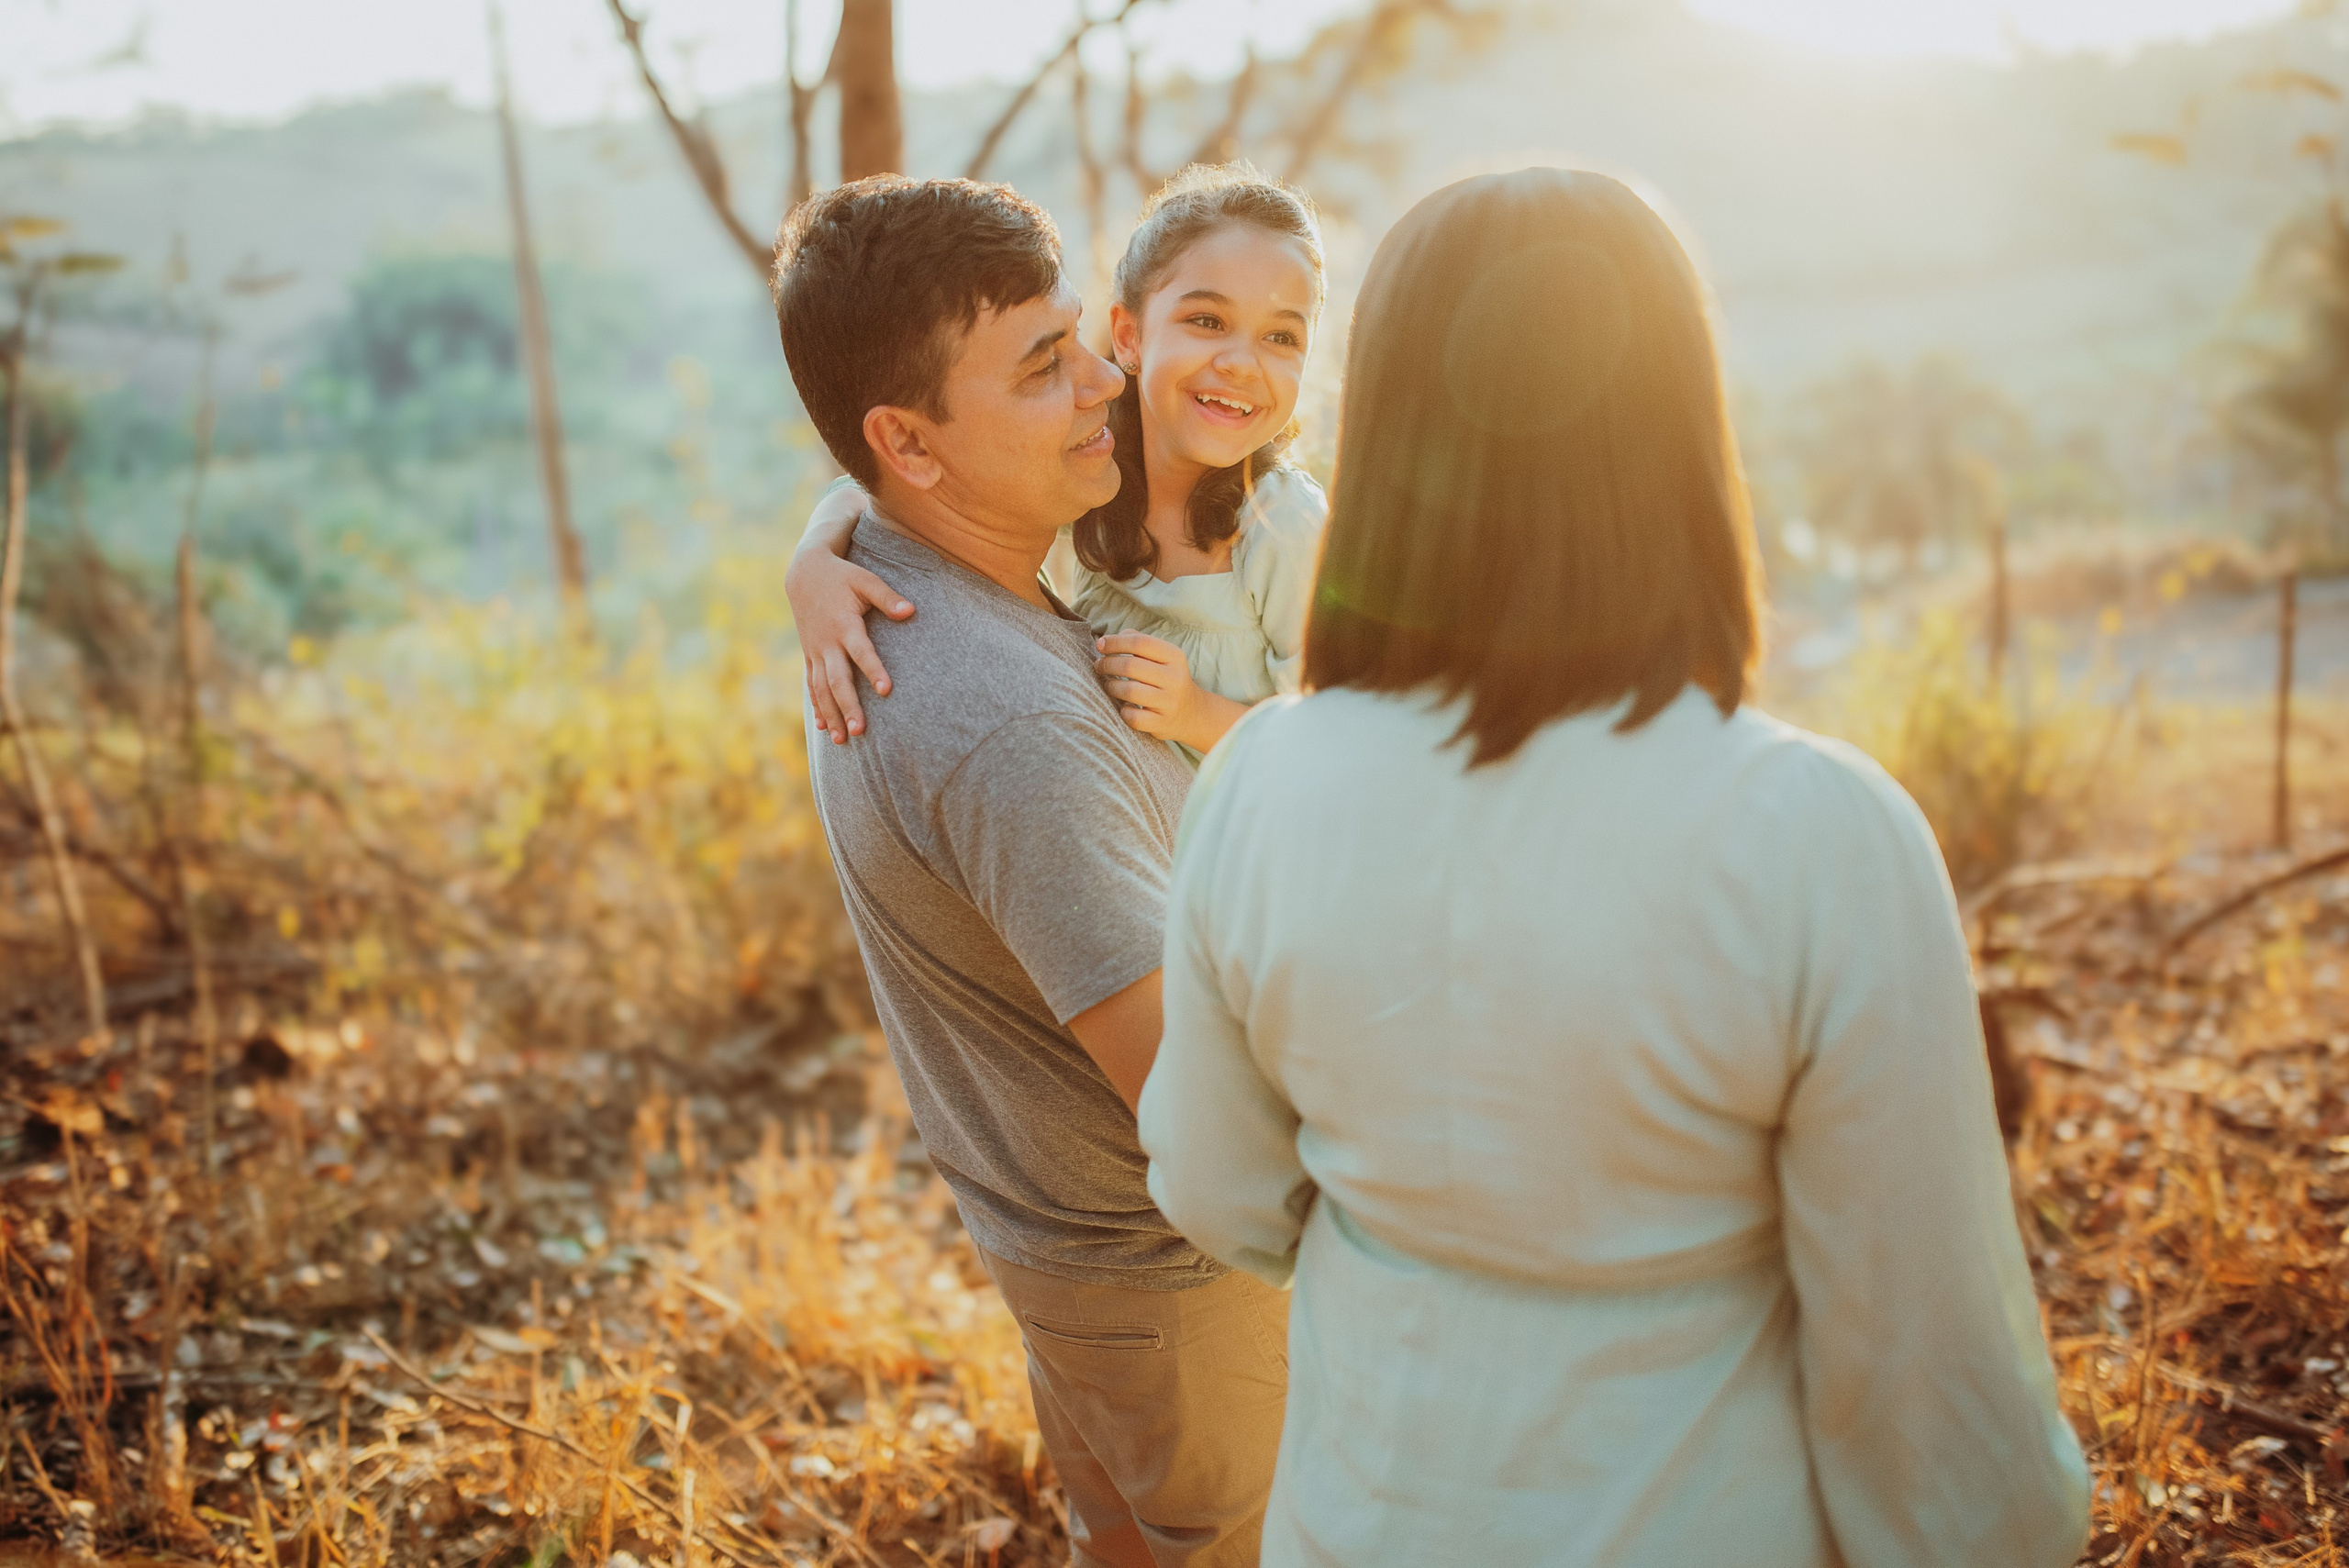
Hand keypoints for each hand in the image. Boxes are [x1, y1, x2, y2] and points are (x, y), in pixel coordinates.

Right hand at [786, 494, 914, 741]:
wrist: (804, 572)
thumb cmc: (842, 576)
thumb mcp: (866, 580)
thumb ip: (887, 597)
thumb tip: (911, 611)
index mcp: (845, 624)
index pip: (861, 652)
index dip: (874, 670)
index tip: (887, 691)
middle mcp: (827, 642)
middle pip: (837, 680)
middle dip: (848, 706)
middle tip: (861, 731)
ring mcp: (815, 651)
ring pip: (821, 688)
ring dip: (831, 714)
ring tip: (842, 740)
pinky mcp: (809, 654)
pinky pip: (811, 685)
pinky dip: (816, 706)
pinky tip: (823, 727)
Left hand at [1094, 633, 1249, 754]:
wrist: (1191, 713)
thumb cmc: (1166, 679)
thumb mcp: (1161, 656)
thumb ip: (1138, 642)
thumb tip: (1106, 640)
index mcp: (1174, 656)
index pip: (1140, 643)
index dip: (1115, 642)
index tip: (1100, 645)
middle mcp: (1174, 678)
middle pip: (1131, 666)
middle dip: (1107, 664)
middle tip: (1099, 666)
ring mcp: (1169, 703)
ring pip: (1129, 691)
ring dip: (1112, 686)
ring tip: (1110, 685)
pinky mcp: (1162, 724)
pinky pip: (1133, 717)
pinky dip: (1123, 712)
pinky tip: (1124, 707)